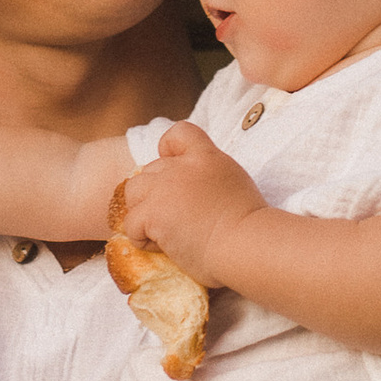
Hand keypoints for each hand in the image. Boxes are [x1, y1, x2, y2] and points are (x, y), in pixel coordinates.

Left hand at [113, 125, 264, 290]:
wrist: (246, 245)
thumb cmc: (249, 227)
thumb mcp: (234, 184)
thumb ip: (210, 176)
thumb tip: (196, 193)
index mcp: (207, 157)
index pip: (179, 133)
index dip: (168, 149)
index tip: (174, 170)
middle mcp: (181, 167)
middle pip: (149, 171)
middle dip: (156, 194)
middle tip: (177, 220)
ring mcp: (164, 188)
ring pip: (133, 193)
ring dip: (143, 213)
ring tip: (166, 233)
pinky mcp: (152, 213)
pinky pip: (131, 225)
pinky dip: (143, 240)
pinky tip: (166, 248)